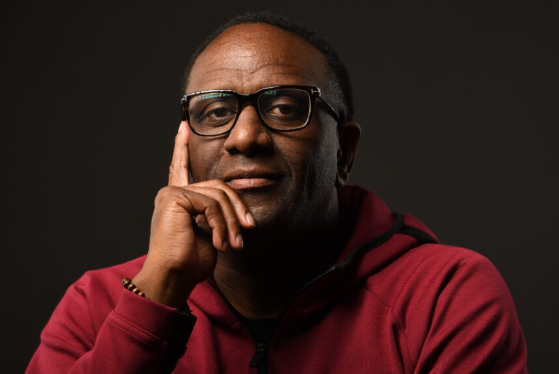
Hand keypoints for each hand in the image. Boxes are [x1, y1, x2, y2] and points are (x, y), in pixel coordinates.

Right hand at [132, 122, 254, 307]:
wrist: (172, 277)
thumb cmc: (189, 263)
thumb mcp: (210, 235)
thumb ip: (217, 216)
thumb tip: (238, 213)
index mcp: (178, 200)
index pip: (181, 168)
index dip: (181, 148)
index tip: (183, 127)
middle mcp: (172, 193)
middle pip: (218, 186)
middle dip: (237, 208)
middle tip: (249, 229)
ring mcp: (171, 193)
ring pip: (218, 195)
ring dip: (231, 222)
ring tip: (234, 245)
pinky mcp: (174, 197)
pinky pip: (211, 204)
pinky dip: (221, 225)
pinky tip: (219, 243)